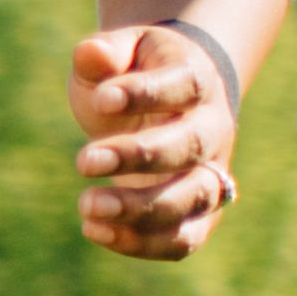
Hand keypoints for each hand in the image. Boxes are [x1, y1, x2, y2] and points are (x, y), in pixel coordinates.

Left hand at [70, 24, 237, 262]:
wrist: (166, 103)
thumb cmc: (132, 76)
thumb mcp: (118, 53)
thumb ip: (103, 53)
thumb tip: (92, 52)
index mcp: (196, 80)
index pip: (183, 85)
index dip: (146, 93)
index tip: (102, 98)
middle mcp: (213, 129)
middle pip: (191, 146)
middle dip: (139, 156)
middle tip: (83, 161)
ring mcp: (210, 173)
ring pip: (194, 197)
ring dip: (141, 208)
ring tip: (86, 206)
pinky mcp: (198, 213)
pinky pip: (184, 238)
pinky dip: (144, 243)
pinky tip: (94, 230)